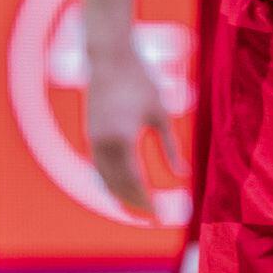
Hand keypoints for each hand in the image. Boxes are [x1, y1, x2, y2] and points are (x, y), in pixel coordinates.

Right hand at [83, 18, 185, 219]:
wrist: (109, 55)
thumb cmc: (140, 79)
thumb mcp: (160, 113)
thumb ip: (170, 146)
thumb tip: (182, 174)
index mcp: (122, 139)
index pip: (135, 182)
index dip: (147, 202)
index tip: (161, 216)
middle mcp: (103, 144)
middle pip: (117, 186)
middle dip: (134, 204)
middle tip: (152, 217)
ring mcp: (92, 139)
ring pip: (104, 179)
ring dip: (120, 195)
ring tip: (138, 208)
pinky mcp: (90, 133)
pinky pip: (98, 167)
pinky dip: (109, 181)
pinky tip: (122, 186)